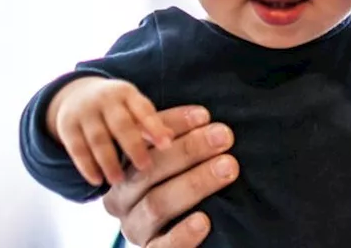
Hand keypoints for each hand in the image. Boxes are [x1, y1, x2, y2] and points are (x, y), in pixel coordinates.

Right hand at [47, 77, 174, 185]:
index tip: (166, 146)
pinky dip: (86, 166)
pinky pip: (76, 148)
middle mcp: (105, 100)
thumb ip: (152, 124)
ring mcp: (84, 112)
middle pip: (120, 124)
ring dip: (108, 161)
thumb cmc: (118, 108)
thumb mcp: (135, 108)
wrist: (76, 94)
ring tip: (118, 181)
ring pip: (97, 138)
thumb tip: (172, 140)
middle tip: (145, 168)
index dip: (154, 127)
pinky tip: (96, 181)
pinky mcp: (67, 126)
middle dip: (133, 146)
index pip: (143, 109)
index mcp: (127, 93)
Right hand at [103, 106, 239, 247]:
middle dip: (188, 150)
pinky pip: (163, 246)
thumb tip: (204, 119)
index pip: (144, 141)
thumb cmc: (182, 184)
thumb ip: (180, 144)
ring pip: (157, 203)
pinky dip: (183, 233)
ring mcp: (135, 227)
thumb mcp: (178, 163)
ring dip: (194, 183)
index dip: (174, 124)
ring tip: (227, 168)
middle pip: (149, 170)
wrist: (178, 234)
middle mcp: (122, 198)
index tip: (204, 115)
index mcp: (126, 169)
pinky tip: (204, 221)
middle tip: (223, 136)